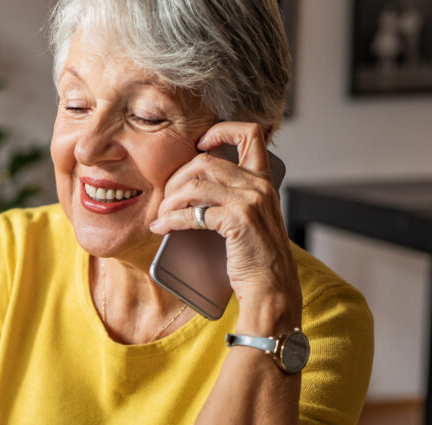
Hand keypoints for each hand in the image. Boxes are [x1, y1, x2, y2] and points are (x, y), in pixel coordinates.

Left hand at [150, 121, 301, 332]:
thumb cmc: (255, 259)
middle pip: (206, 161)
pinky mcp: (238, 221)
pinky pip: (194, 212)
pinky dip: (171, 219)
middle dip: (176, 178)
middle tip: (164, 199)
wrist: (271, 288)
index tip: (199, 145)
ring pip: (195, 184)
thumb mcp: (249, 219)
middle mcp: (259, 186)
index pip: (250, 133)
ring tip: (160, 216)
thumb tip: (189, 189)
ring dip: (169, 201)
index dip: (221, 130)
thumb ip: (232, 199)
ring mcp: (250, 201)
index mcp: (264, 180)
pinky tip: (161, 228)